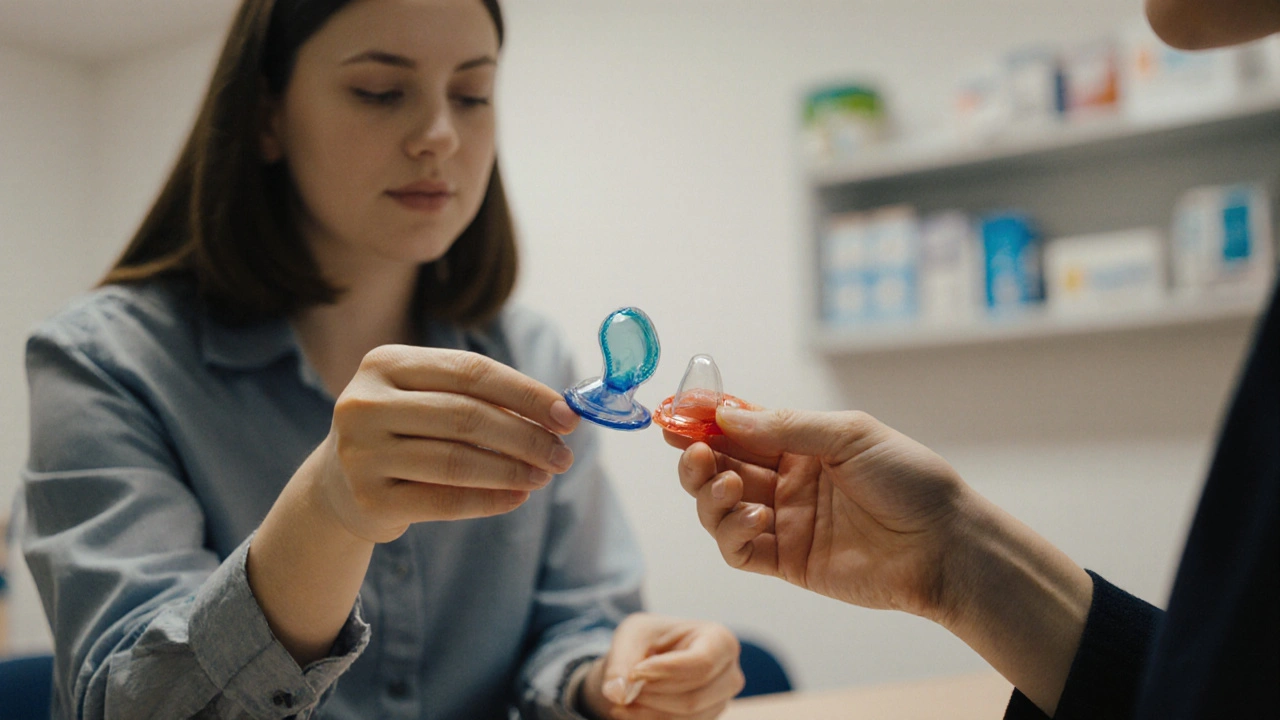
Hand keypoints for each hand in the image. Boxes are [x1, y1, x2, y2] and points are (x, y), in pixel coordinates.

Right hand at [311, 345, 579, 543]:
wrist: (338, 485)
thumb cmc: (404, 432)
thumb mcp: (428, 399)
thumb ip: (482, 397)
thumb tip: (559, 413)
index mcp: (384, 363)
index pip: (471, 371)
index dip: (525, 393)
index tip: (567, 415)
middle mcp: (364, 403)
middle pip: (467, 416)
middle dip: (526, 436)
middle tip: (563, 454)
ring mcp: (361, 452)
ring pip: (457, 460)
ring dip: (513, 470)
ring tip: (544, 475)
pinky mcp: (369, 498)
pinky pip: (444, 501)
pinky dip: (489, 500)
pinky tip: (518, 497)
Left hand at [579, 613, 743, 719]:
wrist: (649, 658)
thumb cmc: (648, 640)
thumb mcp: (631, 636)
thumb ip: (621, 661)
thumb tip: (617, 693)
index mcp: (721, 640)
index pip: (701, 664)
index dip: (665, 671)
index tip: (634, 672)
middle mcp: (730, 674)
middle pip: (692, 697)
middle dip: (652, 694)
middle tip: (622, 685)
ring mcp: (722, 701)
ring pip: (686, 718)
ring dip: (648, 711)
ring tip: (624, 697)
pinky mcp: (708, 719)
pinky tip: (630, 709)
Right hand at [667, 407, 969, 620]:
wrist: (944, 544)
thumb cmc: (909, 480)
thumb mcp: (849, 436)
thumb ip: (784, 426)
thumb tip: (724, 415)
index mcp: (801, 444)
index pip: (739, 427)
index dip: (705, 418)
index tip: (677, 411)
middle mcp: (786, 481)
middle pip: (720, 467)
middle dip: (697, 457)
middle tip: (692, 450)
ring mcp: (785, 522)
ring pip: (719, 508)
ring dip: (709, 495)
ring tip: (727, 486)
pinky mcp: (787, 561)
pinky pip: (738, 550)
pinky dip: (731, 533)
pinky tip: (752, 519)